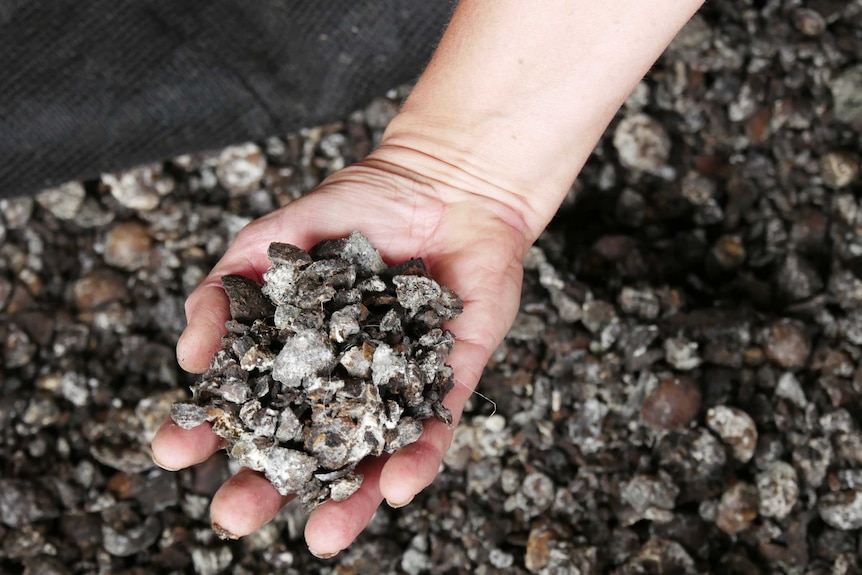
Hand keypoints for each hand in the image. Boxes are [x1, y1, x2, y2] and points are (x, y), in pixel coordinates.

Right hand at [151, 144, 529, 555]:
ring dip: (347, 499)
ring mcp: (397, 384)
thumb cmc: (362, 203)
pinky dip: (417, 458)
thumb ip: (229, 288)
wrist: (447, 181)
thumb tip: (187, 352)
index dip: (209, 428)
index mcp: (299, 352)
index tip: (172, 451)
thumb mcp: (279, 236)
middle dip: (268, 484)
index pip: (248, 400)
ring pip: (370, 455)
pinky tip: (397, 487)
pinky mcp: (449, 378)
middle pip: (303, 445)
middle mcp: (345, 379)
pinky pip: (435, 428)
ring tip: (320, 537)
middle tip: (233, 516)